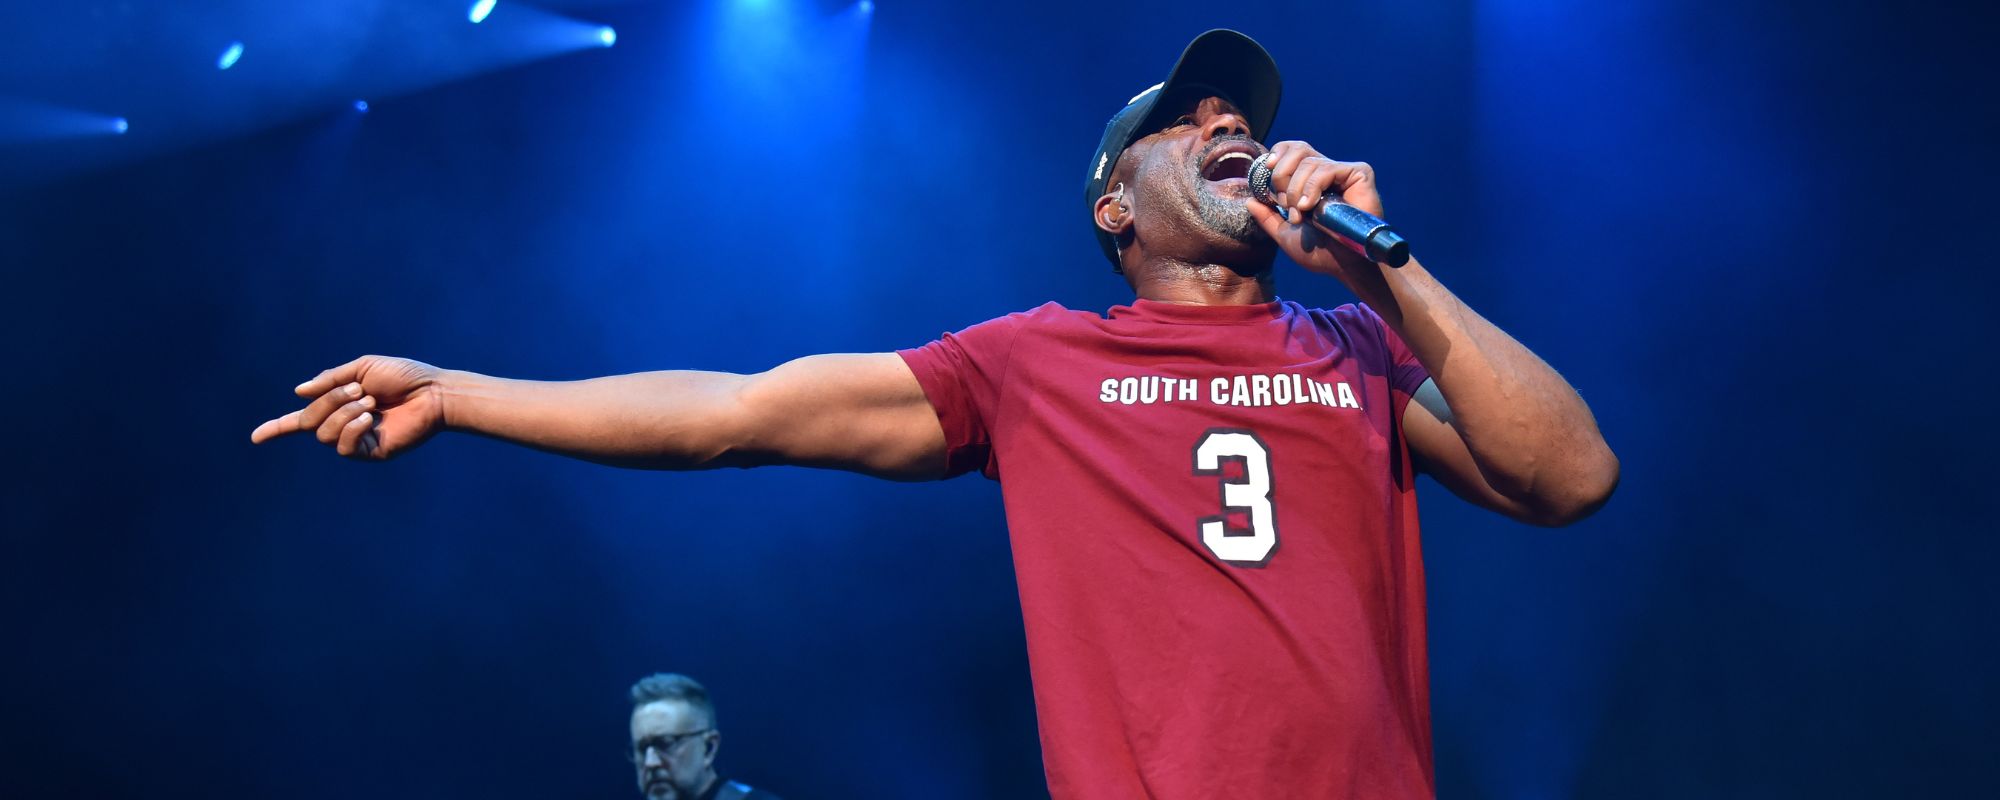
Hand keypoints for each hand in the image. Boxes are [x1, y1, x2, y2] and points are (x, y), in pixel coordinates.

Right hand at [250, 355, 447, 460]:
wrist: (433, 392)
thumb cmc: (404, 377)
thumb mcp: (362, 368)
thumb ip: (330, 380)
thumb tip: (298, 392)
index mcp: (339, 406)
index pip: (302, 420)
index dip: (278, 428)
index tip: (256, 437)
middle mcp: (344, 425)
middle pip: (309, 422)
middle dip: (328, 402)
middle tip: (359, 390)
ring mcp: (356, 440)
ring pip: (323, 434)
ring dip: (343, 413)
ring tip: (370, 402)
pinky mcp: (370, 452)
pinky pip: (343, 447)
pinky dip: (351, 428)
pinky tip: (371, 418)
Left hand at [1245, 140, 1387, 282]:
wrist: (1344, 266)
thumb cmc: (1320, 253)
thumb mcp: (1285, 234)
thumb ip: (1268, 217)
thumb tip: (1250, 200)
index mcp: (1310, 181)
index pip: (1293, 149)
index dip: (1278, 153)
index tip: (1267, 168)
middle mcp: (1327, 172)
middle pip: (1298, 149)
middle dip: (1282, 175)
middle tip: (1286, 204)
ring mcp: (1343, 172)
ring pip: (1309, 163)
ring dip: (1296, 190)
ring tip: (1302, 213)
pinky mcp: (1359, 174)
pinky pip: (1327, 169)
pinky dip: (1312, 187)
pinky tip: (1311, 206)